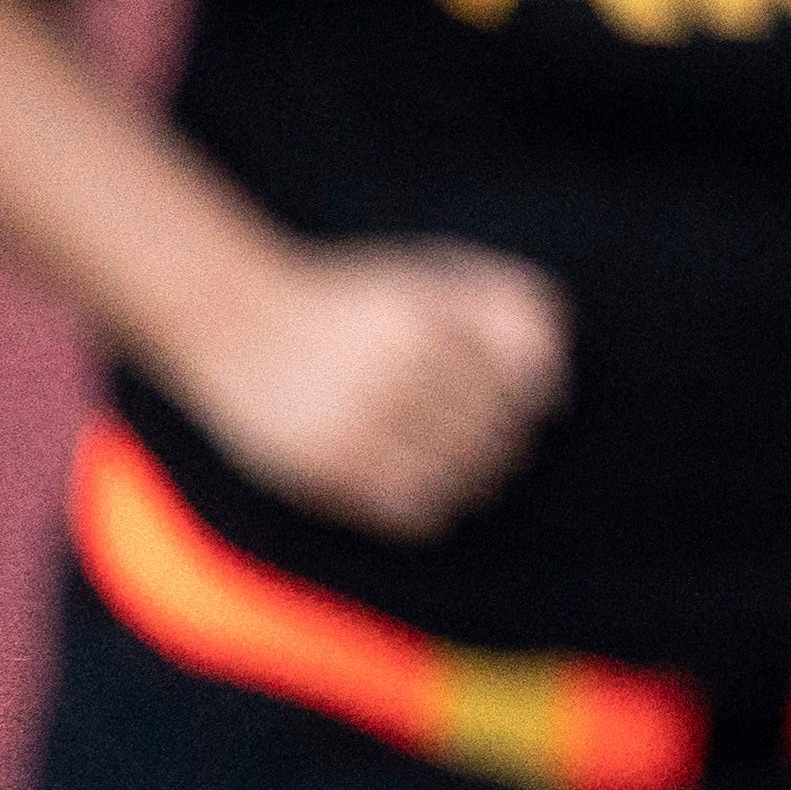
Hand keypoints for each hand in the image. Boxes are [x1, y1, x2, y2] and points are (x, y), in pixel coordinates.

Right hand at [173, 238, 568, 540]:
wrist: (234, 318)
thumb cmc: (349, 300)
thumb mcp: (428, 279)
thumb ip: (504, 310)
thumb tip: (555, 389)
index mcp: (428, 322)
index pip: (521, 386)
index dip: (528, 400)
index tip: (517, 402)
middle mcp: (397, 371)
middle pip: (495, 435)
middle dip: (502, 443)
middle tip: (489, 441)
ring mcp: (359, 423)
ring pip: (459, 476)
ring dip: (472, 479)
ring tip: (456, 463)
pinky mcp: (326, 468)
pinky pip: (413, 510)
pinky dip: (433, 505)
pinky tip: (422, 483)